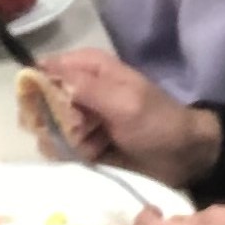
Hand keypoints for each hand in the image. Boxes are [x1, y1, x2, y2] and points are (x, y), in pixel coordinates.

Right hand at [39, 51, 221, 186]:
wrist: (184, 157)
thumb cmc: (158, 123)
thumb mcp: (125, 102)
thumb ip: (85, 89)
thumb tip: (40, 74)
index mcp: (89, 67)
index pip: (45, 69)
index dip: (40, 89)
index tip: (52, 109)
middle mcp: (79, 89)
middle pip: (40, 101)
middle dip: (54, 121)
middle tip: (81, 129)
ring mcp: (79, 118)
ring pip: (47, 128)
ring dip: (67, 141)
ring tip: (95, 145)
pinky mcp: (82, 143)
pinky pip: (59, 148)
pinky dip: (73, 154)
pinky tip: (95, 156)